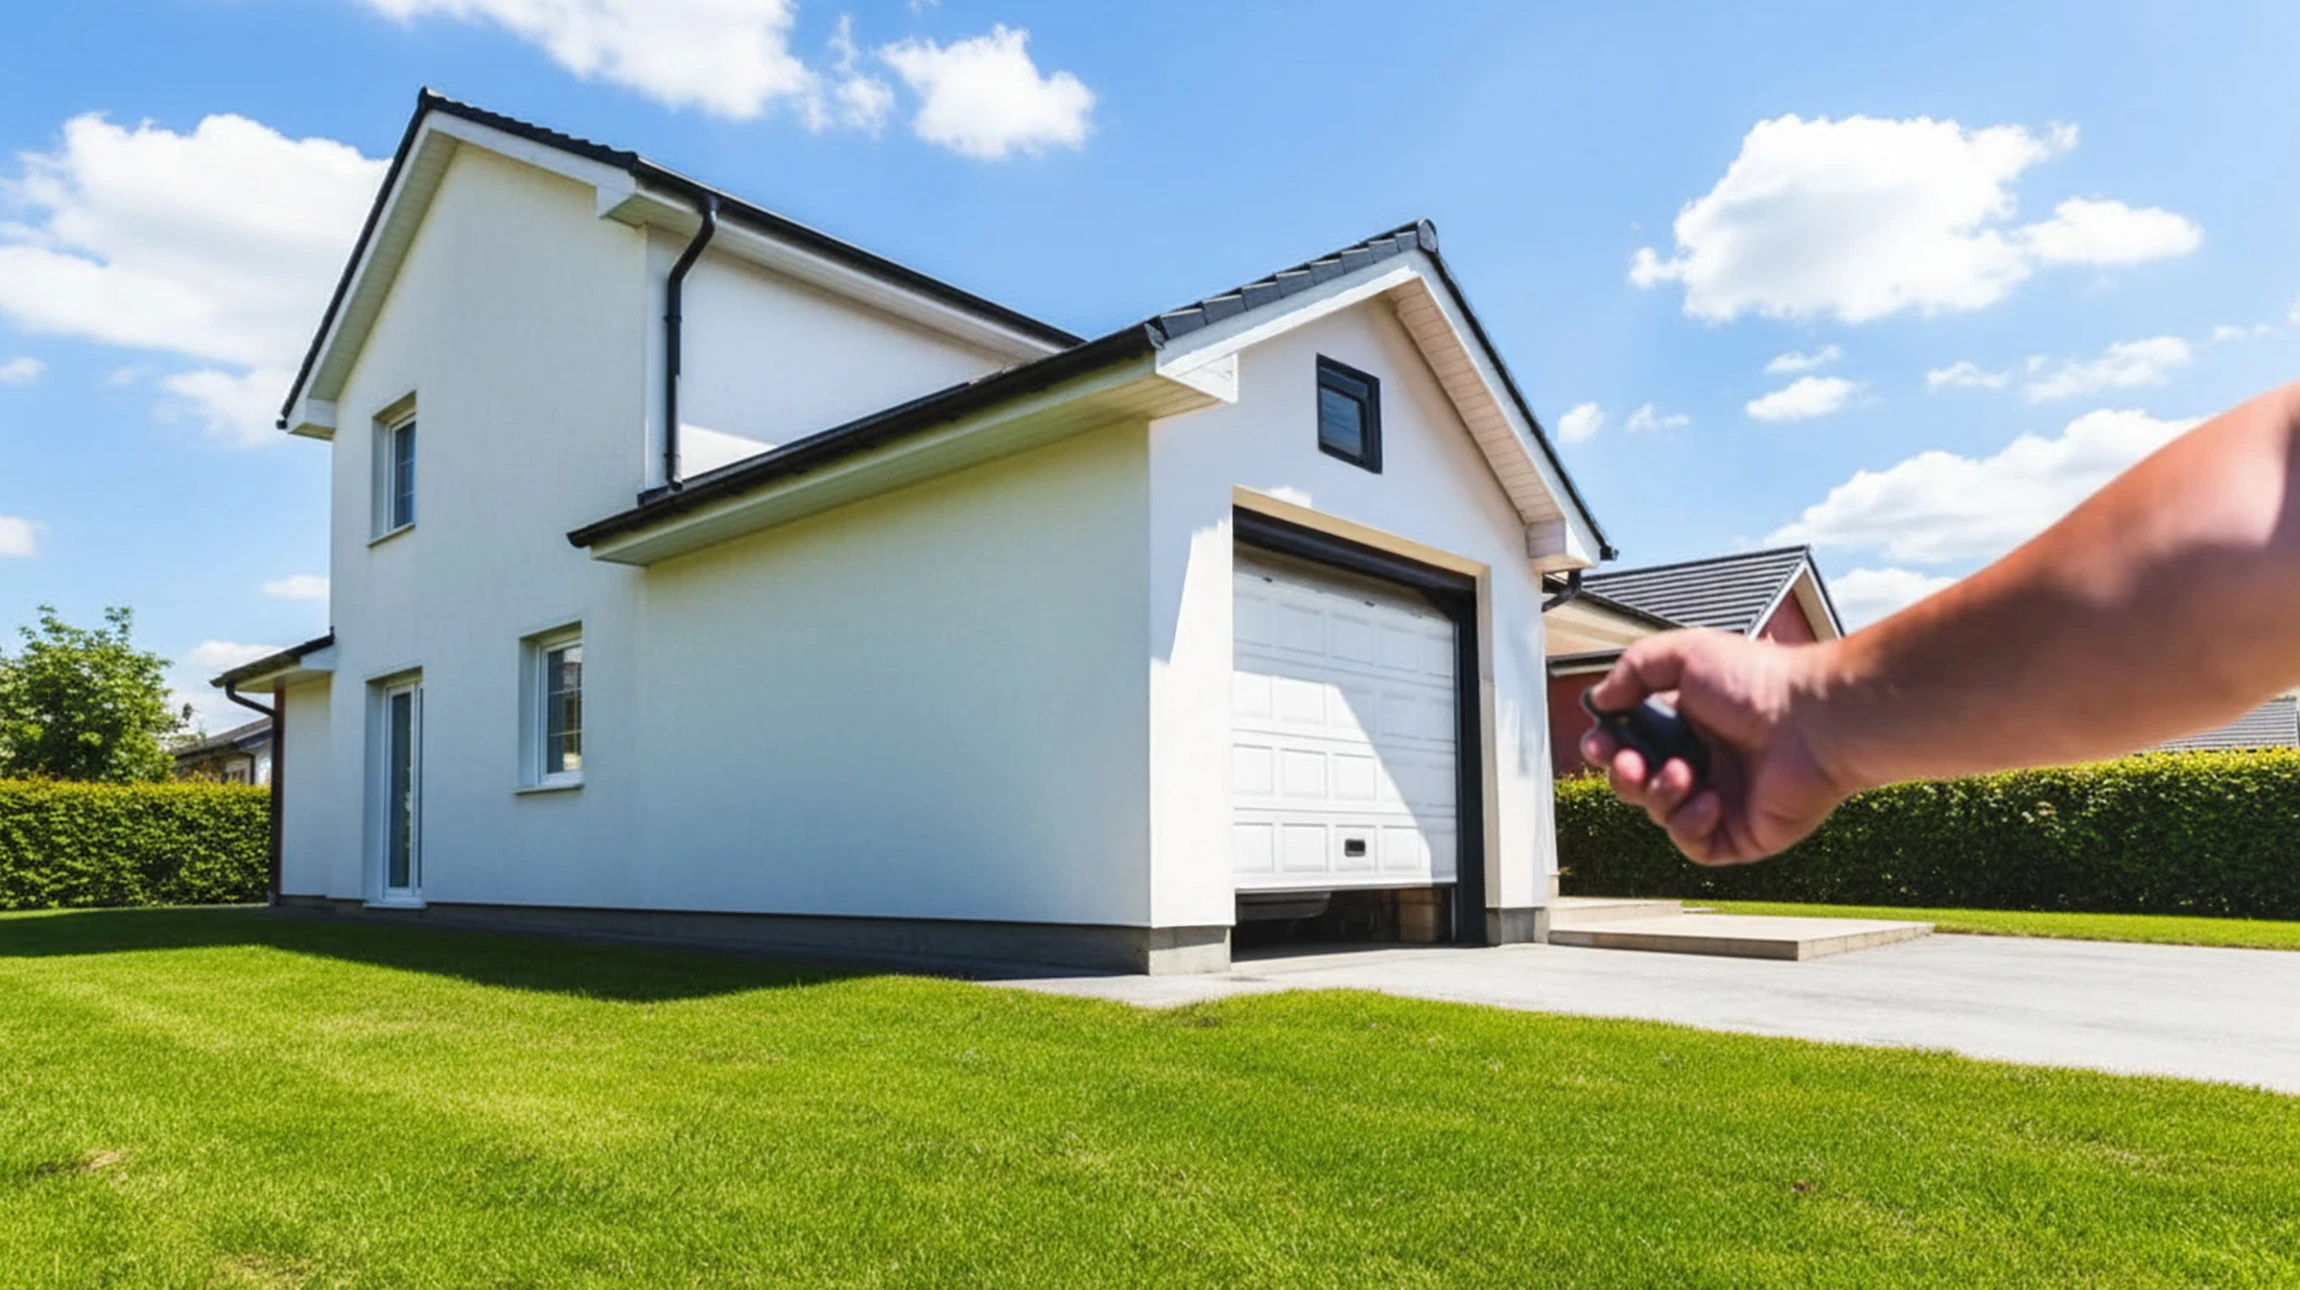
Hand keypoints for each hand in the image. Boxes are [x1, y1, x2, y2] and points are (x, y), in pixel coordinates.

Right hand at [1578, 630, 1854, 864]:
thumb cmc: (1761, 682)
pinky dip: (1690, 824)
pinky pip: (1695, 845)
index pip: (1631, 742)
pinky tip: (1709, 800)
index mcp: (1688, 722)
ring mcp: (1722, 799)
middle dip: (1624, 776)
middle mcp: (1704, 761)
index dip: (1609, 746)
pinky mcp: (1741, 832)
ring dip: (1659, 795)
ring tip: (1682, 773)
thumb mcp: (1684, 654)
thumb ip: (1633, 670)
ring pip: (1661, 814)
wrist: (1814, 720)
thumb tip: (1600, 699)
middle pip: (1637, 783)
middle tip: (1632, 763)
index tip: (1600, 742)